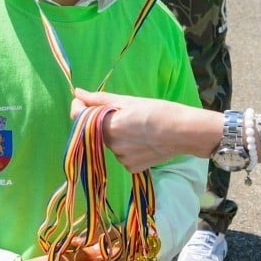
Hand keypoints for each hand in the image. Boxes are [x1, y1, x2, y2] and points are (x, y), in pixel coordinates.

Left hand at [72, 89, 220, 171]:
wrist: (183, 132)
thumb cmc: (158, 111)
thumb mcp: (128, 101)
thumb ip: (99, 99)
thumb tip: (77, 93)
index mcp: (108, 126)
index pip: (78, 117)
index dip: (78, 106)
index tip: (82, 100)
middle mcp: (111, 145)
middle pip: (95, 130)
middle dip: (101, 120)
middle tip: (120, 110)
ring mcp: (121, 159)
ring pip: (109, 143)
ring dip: (114, 134)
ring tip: (135, 125)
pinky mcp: (132, 167)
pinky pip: (121, 154)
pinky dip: (126, 146)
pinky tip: (141, 139)